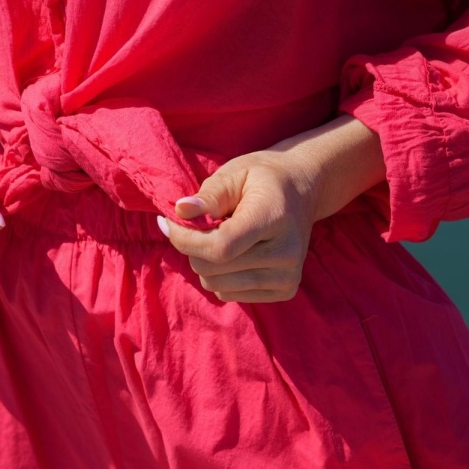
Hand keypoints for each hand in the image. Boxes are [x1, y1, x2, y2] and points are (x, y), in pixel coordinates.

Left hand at [158, 149, 319, 303]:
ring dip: (205, 263)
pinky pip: (229, 294)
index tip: (167, 223)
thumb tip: (180, 211)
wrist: (302, 189)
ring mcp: (288, 276)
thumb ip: (209, 195)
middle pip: (213, 268)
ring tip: (221, 236)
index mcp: (274, 218)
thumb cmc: (261, 178)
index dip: (185, 240)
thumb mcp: (234, 174)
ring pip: (216, 285)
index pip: (220, 246)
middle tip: (197, 225)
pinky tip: (236, 252)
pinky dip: (220, 275)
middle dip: (192, 247)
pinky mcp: (285, 291)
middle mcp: (286, 253)